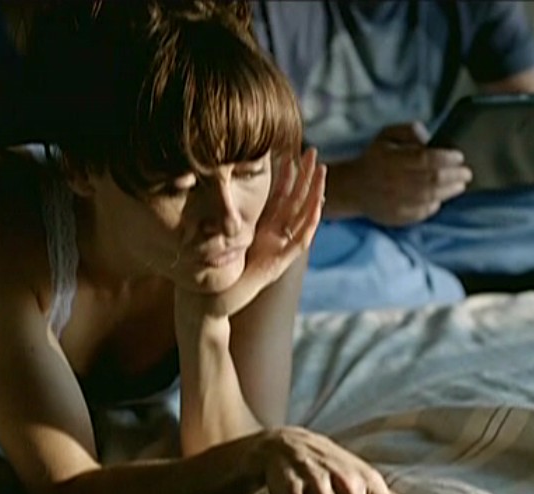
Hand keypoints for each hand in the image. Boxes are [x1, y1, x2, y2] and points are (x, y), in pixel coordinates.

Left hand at [177, 148, 325, 318]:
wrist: (213, 301)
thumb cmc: (212, 269)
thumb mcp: (219, 235)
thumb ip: (222, 216)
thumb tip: (212, 189)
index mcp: (263, 230)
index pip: (280, 198)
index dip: (287, 176)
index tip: (290, 153)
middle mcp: (275, 238)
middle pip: (296, 202)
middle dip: (306, 176)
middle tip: (312, 151)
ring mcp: (280, 251)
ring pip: (304, 217)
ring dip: (315, 193)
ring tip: (321, 171)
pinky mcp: (280, 264)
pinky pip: (301, 240)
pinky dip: (310, 222)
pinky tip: (316, 204)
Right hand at [342, 122, 471, 226]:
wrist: (353, 188)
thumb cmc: (375, 158)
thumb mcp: (387, 135)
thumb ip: (409, 130)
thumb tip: (429, 139)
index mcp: (392, 159)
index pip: (425, 159)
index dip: (446, 158)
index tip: (459, 156)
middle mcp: (394, 182)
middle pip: (432, 180)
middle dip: (455, 176)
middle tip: (466, 173)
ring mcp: (396, 202)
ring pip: (431, 197)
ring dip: (450, 191)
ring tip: (460, 185)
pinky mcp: (398, 216)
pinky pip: (423, 212)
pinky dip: (435, 204)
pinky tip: (441, 197)